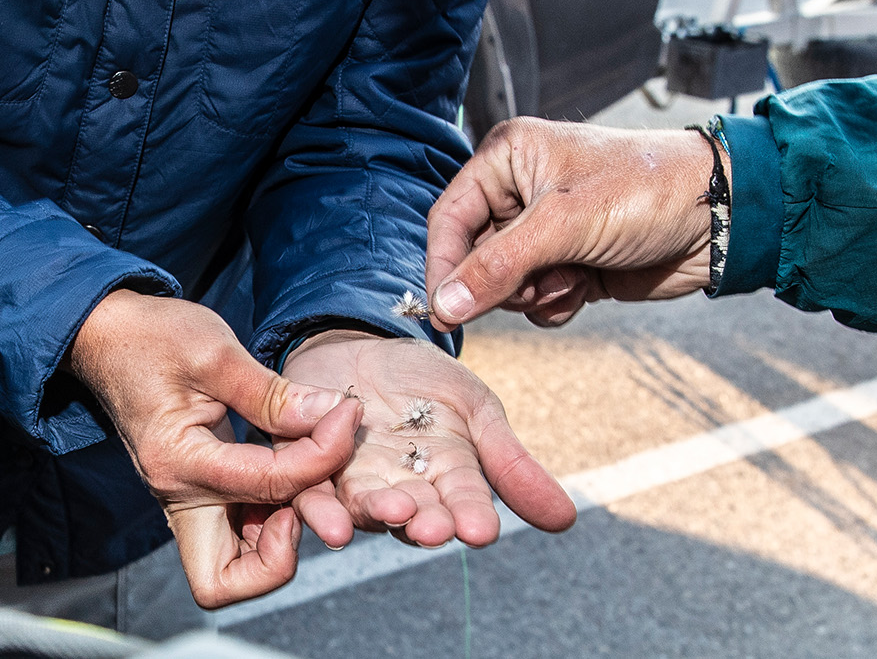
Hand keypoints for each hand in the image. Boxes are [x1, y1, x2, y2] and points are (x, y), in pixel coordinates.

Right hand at [68, 291, 363, 607]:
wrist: (109, 336)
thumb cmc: (152, 337)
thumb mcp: (217, 353)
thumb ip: (274, 394)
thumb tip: (332, 415)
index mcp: (178, 461)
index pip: (268, 485)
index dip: (322, 457)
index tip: (345, 418)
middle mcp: (177, 495)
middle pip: (223, 581)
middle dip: (281, 556)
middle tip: (315, 505)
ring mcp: (185, 500)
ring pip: (233, 566)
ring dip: (280, 540)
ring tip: (312, 485)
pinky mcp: (198, 491)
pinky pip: (237, 532)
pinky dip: (272, 516)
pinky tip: (296, 474)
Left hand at [279, 330, 574, 548]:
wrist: (358, 344)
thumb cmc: (423, 381)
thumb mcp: (477, 411)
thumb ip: (511, 464)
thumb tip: (567, 520)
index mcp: (447, 478)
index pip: (464, 504)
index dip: (471, 518)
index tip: (481, 531)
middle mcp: (403, 489)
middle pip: (415, 513)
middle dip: (423, 521)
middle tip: (432, 527)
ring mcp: (355, 482)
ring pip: (365, 508)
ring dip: (376, 514)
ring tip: (391, 511)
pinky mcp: (309, 468)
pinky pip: (312, 494)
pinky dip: (319, 509)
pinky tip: (330, 519)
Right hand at [425, 119, 721, 329]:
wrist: (717, 219)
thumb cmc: (646, 191)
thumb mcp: (564, 224)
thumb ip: (498, 266)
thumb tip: (444, 305)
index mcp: (509, 158)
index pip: (450, 217)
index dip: (443, 265)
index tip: (442, 311)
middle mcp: (522, 191)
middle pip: (475, 257)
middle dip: (505, 280)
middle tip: (541, 277)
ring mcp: (547, 232)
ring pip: (504, 285)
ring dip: (535, 293)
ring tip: (573, 274)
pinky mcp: (570, 265)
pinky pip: (536, 300)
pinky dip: (555, 303)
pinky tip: (585, 287)